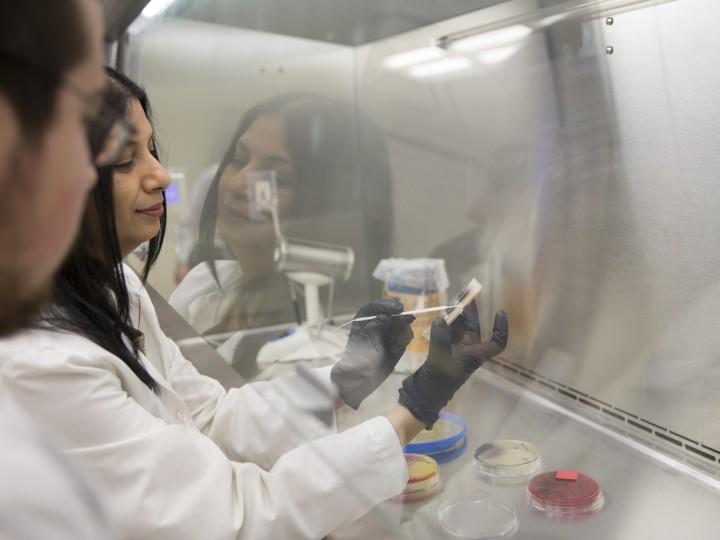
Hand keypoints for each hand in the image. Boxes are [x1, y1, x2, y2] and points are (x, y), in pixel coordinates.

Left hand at [331, 298, 413, 408]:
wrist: (358, 380)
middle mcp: (376, 324)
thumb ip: (377, 326)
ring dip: (403, 329)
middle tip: (408, 319)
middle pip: (392, 313)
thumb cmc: (357, 359)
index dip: (388, 305)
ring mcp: (387, 334)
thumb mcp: (366, 340)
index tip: (398, 308)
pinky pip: (405, 336)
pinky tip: (399, 346)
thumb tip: (388, 316)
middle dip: (400, 317)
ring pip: (401, 324)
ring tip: (398, 340)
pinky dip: (404, 338)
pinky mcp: (396, 344)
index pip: (376, 306)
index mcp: (364, 320)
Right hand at [398, 309, 507, 427]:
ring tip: (452, 300)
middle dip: (470, 311)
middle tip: (466, 293)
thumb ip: (441, 335)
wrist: (427, 392)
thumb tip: (441, 318)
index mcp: (476, 355)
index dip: (501, 328)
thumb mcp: (440, 356)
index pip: (497, 342)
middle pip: (474, 327)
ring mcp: (457, 350)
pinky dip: (447, 322)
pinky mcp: (446, 350)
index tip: (499, 312)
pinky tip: (441, 314)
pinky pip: (450, 332)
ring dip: (456, 314)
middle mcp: (469, 350)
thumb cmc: (440, 378)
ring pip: (461, 327)